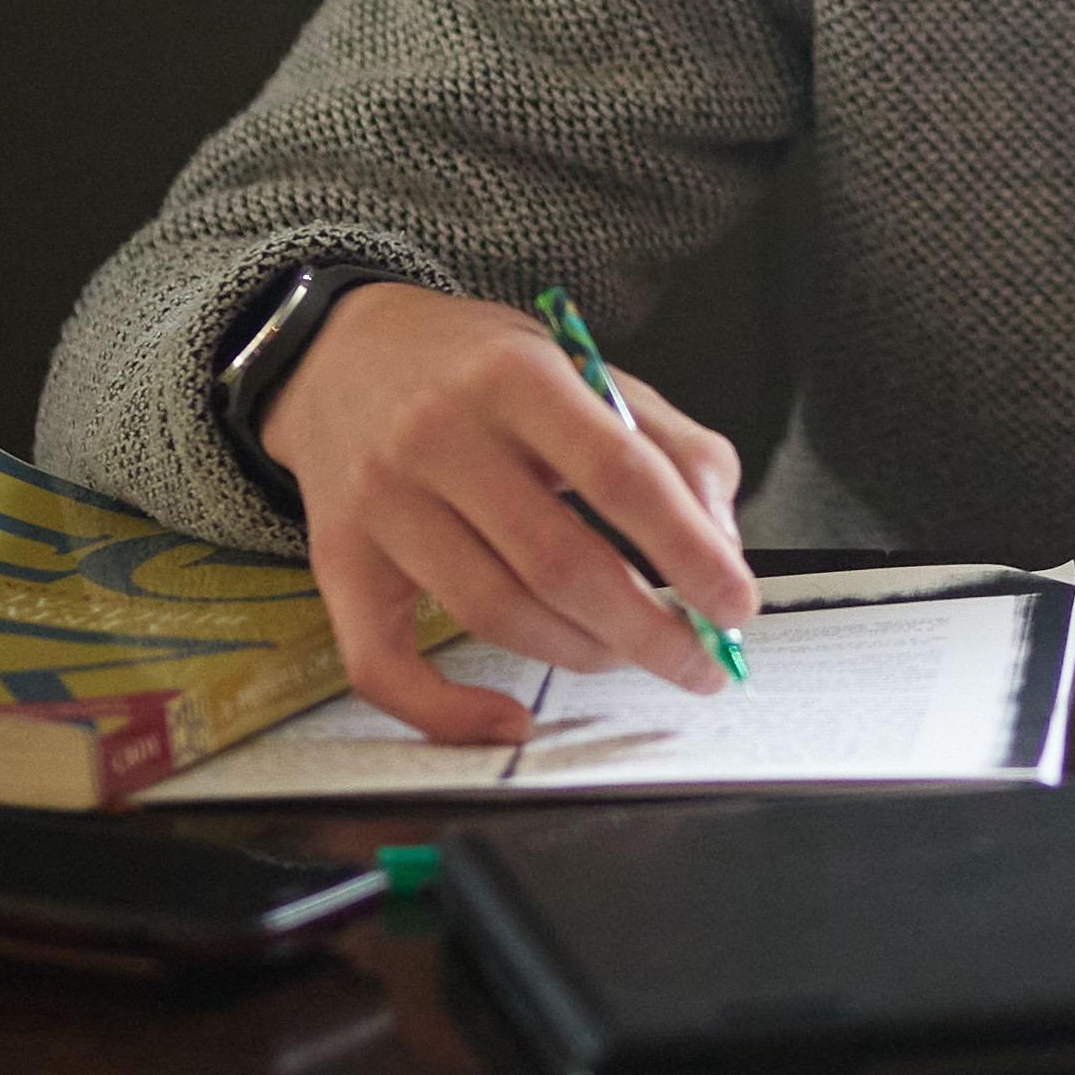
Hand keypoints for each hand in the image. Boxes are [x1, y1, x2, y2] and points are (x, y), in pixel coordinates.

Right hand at [257, 282, 761, 743]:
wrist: (339, 354)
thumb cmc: (480, 369)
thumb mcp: (582, 368)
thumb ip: (668, 445)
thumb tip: (721, 545)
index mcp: (516, 377)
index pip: (619, 473)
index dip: (688, 548)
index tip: (736, 604)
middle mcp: (439, 438)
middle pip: (559, 561)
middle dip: (647, 629)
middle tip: (701, 663)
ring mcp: (381, 505)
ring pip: (495, 613)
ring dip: (580, 654)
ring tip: (627, 654)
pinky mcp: (338, 563)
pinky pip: (385, 665)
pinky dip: (449, 711)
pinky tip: (511, 720)